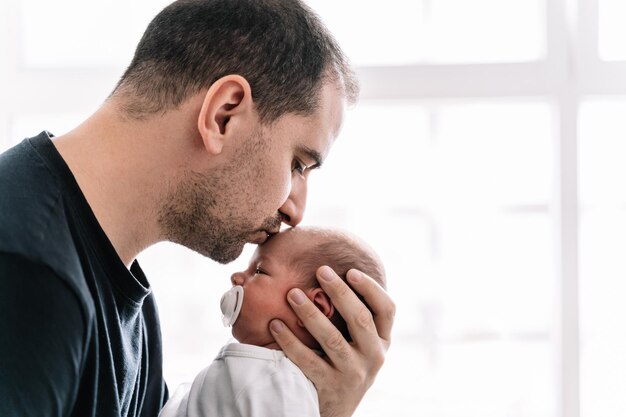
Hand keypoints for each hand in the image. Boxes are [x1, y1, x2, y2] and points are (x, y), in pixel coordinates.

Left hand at [269, 266, 394, 416]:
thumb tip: (335, 273)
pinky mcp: (329, 387)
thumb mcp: (361, 345)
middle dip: (340, 292)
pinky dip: (290, 341)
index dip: (371, 288)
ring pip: (332, 339)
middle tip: (321, 271)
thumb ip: (357, 317)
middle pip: (360, 319)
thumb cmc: (345, 364)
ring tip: (292, 294)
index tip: (351, 271)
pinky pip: (307, 360)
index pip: (387, 309)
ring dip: (311, 314)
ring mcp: (352, 374)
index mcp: (382, 341)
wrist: (336, 411)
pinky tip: (276, 324)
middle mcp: (373, 357)